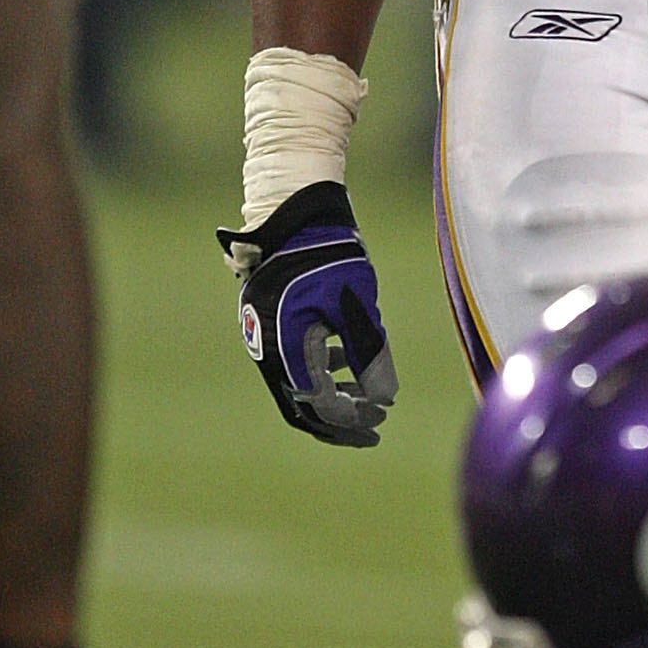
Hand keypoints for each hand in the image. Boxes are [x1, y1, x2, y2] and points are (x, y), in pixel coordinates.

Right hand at [219, 181, 396, 445]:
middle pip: (302, 407)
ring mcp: (263, 339)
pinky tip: (345, 363)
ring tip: (367, 400)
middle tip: (373, 432)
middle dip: (340, 423)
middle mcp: (268, 349)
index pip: (321, 402)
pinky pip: (291, 365)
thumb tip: (385, 400)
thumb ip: (370, 354)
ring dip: (331, 399)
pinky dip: (319, 373)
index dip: (354, 416)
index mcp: (288, 345)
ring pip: (295, 389)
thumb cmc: (331, 255)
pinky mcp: (266, 327)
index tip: (383, 415)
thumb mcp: (358, 304)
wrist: (294, 215)